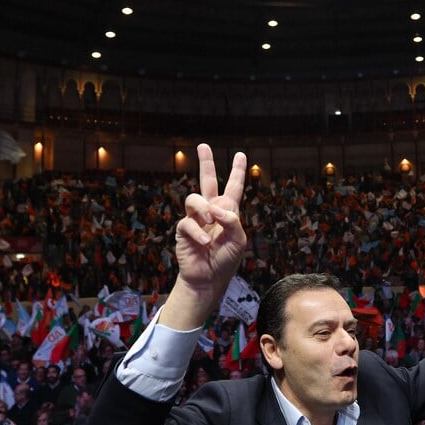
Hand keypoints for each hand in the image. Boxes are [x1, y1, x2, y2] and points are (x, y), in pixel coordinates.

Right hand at [171, 144, 247, 303]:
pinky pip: (188, 222)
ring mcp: (196, 219)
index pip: (233, 187)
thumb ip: (232, 221)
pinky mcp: (184, 230)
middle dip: (206, 162)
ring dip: (203, 209)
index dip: (237, 171)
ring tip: (210, 223)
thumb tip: (216, 209)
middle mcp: (211, 211)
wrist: (209, 279)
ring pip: (194, 198)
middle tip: (203, 145)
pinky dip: (199, 233)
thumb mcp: (238, 240)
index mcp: (227, 212)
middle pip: (206, 181)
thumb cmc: (226, 260)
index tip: (241, 155)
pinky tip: (206, 244)